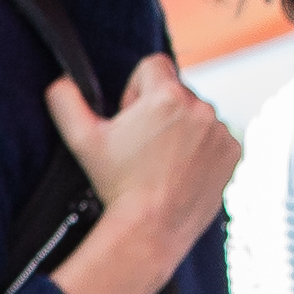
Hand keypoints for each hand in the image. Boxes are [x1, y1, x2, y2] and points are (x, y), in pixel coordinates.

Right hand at [45, 51, 239, 241]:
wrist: (152, 229)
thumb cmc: (117, 185)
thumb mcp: (82, 141)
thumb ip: (65, 102)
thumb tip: (60, 83)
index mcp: (167, 96)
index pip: (154, 65)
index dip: (136, 89)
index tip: (131, 118)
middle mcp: (200, 107)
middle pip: (176, 91)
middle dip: (160, 110)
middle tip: (143, 147)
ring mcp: (220, 130)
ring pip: (196, 115)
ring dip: (182, 129)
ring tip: (162, 163)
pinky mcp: (233, 152)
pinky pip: (215, 138)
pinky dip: (202, 149)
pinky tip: (182, 171)